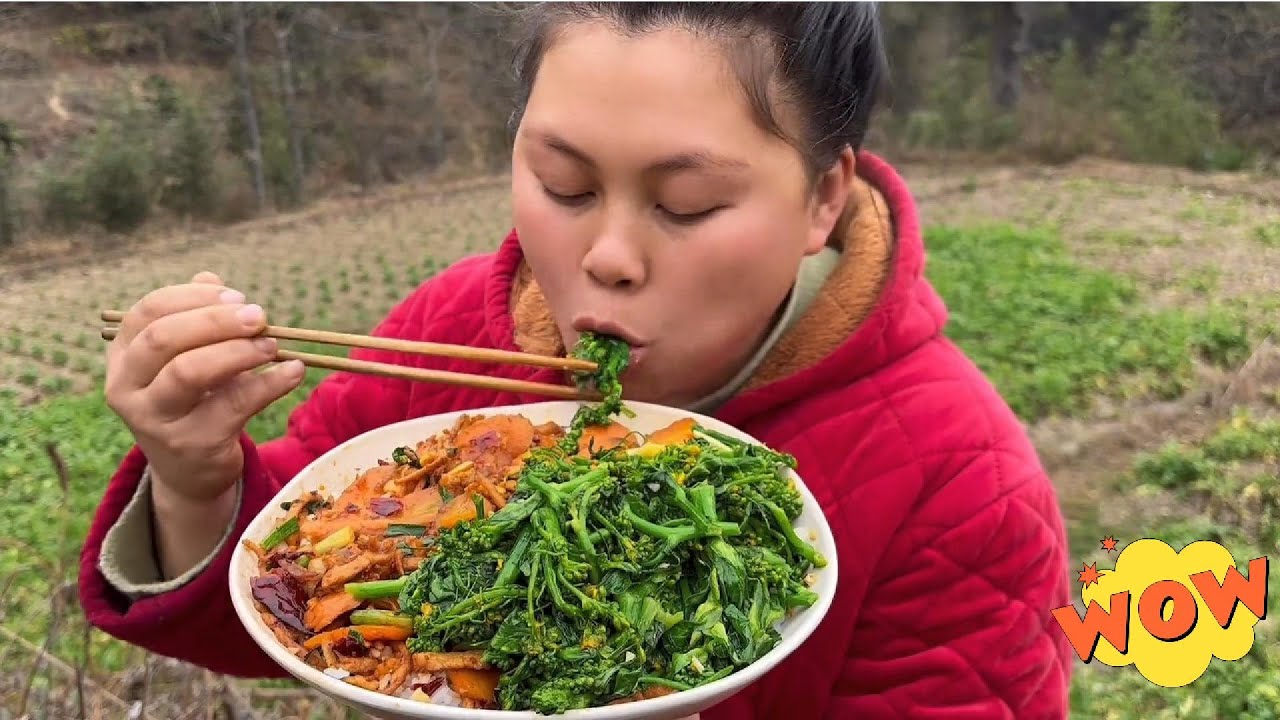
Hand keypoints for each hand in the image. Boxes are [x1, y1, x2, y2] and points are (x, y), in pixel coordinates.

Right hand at [104, 271, 304, 501]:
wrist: (189, 472)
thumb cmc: (192, 401)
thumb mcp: (187, 358)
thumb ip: (196, 318)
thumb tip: (211, 278)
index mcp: (123, 357)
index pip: (148, 311)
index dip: (194, 297)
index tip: (237, 296)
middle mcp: (127, 387)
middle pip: (164, 339)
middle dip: (216, 320)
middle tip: (260, 316)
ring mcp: (155, 419)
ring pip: (189, 372)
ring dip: (238, 351)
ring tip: (273, 345)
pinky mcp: (191, 445)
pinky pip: (233, 406)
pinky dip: (270, 384)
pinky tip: (294, 372)